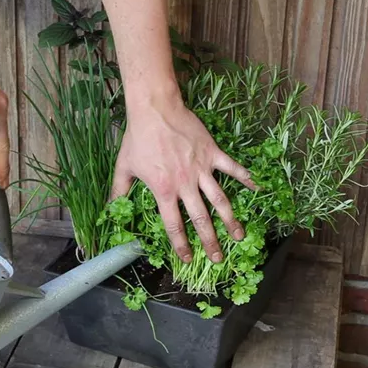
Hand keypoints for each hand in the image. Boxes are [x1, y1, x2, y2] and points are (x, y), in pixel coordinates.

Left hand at [111, 93, 256, 262]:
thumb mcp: (124, 167)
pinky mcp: (212, 153)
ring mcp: (201, 169)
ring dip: (231, 220)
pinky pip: (233, 168)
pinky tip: (259, 188)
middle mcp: (185, 184)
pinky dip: (247, 178)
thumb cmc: (138, 138)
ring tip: (239, 236)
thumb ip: (118, 191)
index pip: (174, 226)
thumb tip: (109, 210)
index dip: (181, 245)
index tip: (188, 258)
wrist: (155, 109)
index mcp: (163, 191)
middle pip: (201, 219)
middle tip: (218, 258)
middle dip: (210, 242)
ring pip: (220, 200)